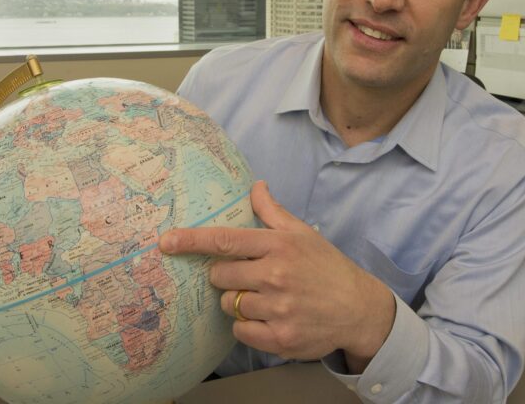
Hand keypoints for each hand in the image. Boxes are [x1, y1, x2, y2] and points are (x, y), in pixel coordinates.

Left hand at [159, 181, 395, 371]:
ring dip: (238, 302)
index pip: (225, 240)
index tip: (166, 241)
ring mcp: (278, 309)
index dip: (192, 240)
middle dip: (226, 276)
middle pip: (220, 275)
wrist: (359, 309)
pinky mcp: (280, 338)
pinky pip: (241, 331)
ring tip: (266, 298)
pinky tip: (269, 318)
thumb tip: (255, 186)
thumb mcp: (303, 234)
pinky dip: (248, 326)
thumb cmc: (327, 267)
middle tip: (248, 276)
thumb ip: (273, 212)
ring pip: (229, 305)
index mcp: (279, 245)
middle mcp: (276, 275)